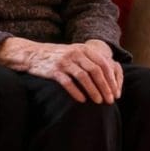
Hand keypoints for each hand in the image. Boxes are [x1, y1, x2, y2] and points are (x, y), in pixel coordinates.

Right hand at [0, 38, 119, 103]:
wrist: (33, 54)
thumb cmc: (59, 56)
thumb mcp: (75, 52)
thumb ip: (90, 61)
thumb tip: (109, 77)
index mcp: (83, 49)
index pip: (103, 64)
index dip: (111, 79)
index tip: (115, 92)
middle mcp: (75, 53)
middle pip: (95, 71)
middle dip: (105, 87)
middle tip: (110, 100)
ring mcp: (64, 61)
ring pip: (83, 77)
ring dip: (93, 90)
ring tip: (99, 102)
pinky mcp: (54, 70)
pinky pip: (68, 82)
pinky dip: (76, 92)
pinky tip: (82, 100)